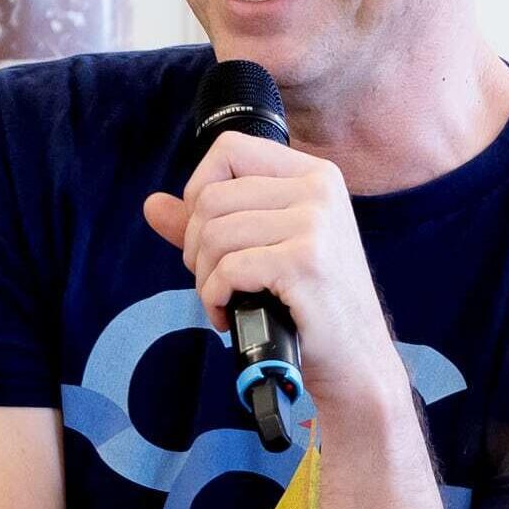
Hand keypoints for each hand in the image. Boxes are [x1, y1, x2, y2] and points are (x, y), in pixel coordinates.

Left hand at [139, 131, 400, 389]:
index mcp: (314, 173)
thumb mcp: (264, 248)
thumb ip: (208, 223)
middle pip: (211, 197)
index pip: (229, 148)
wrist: (357, 360)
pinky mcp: (306, 261)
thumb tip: (151, 204)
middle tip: (215, 279)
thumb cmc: (309, 304)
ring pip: (214, 234)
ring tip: (226, 299)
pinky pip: (227, 269)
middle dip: (195, 246)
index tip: (208, 232)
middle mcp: (319, 188)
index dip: (199, 189)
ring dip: (205, 278)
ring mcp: (316, 222)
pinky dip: (215, 298)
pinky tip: (230, 316)